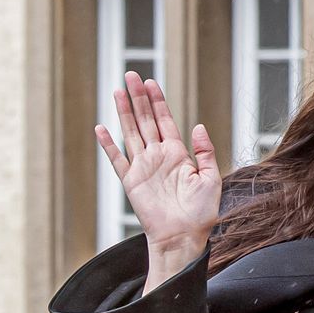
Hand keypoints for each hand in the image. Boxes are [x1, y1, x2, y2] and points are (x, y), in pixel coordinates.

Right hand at [93, 72, 221, 292]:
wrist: (183, 237)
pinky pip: (117, 160)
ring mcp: (143, 168)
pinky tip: (101, 128)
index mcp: (178, 155)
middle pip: (146, 120)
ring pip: (131, 133)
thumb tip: (198, 126)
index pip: (165, 121)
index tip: (151, 82)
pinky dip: (109, 145)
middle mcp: (159, 157)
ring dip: (124, 112)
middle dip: (139, 98)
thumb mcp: (211, 179)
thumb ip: (205, 152)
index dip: (158, 101)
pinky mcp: (131, 182)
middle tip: (131, 75)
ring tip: (117, 91)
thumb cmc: (201, 213)